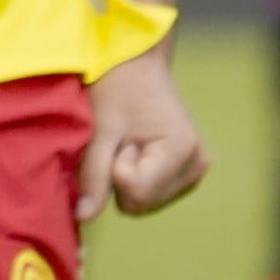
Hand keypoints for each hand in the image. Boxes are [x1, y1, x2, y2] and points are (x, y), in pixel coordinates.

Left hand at [77, 47, 207, 222]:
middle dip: (120, 176)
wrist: (136, 61)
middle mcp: (197, 165)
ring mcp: (194, 170)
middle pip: (140, 203)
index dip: (115, 170)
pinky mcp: (186, 171)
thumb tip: (83, 219)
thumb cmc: (118, 86)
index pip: (136, 194)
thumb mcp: (101, 129)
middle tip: (122, 138)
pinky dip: (135, 177)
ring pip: (144, 202)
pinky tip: (136, 147)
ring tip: (129, 140)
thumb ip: (94, 175)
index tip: (120, 138)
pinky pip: (150, 193)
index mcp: (183, 151)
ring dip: (127, 178)